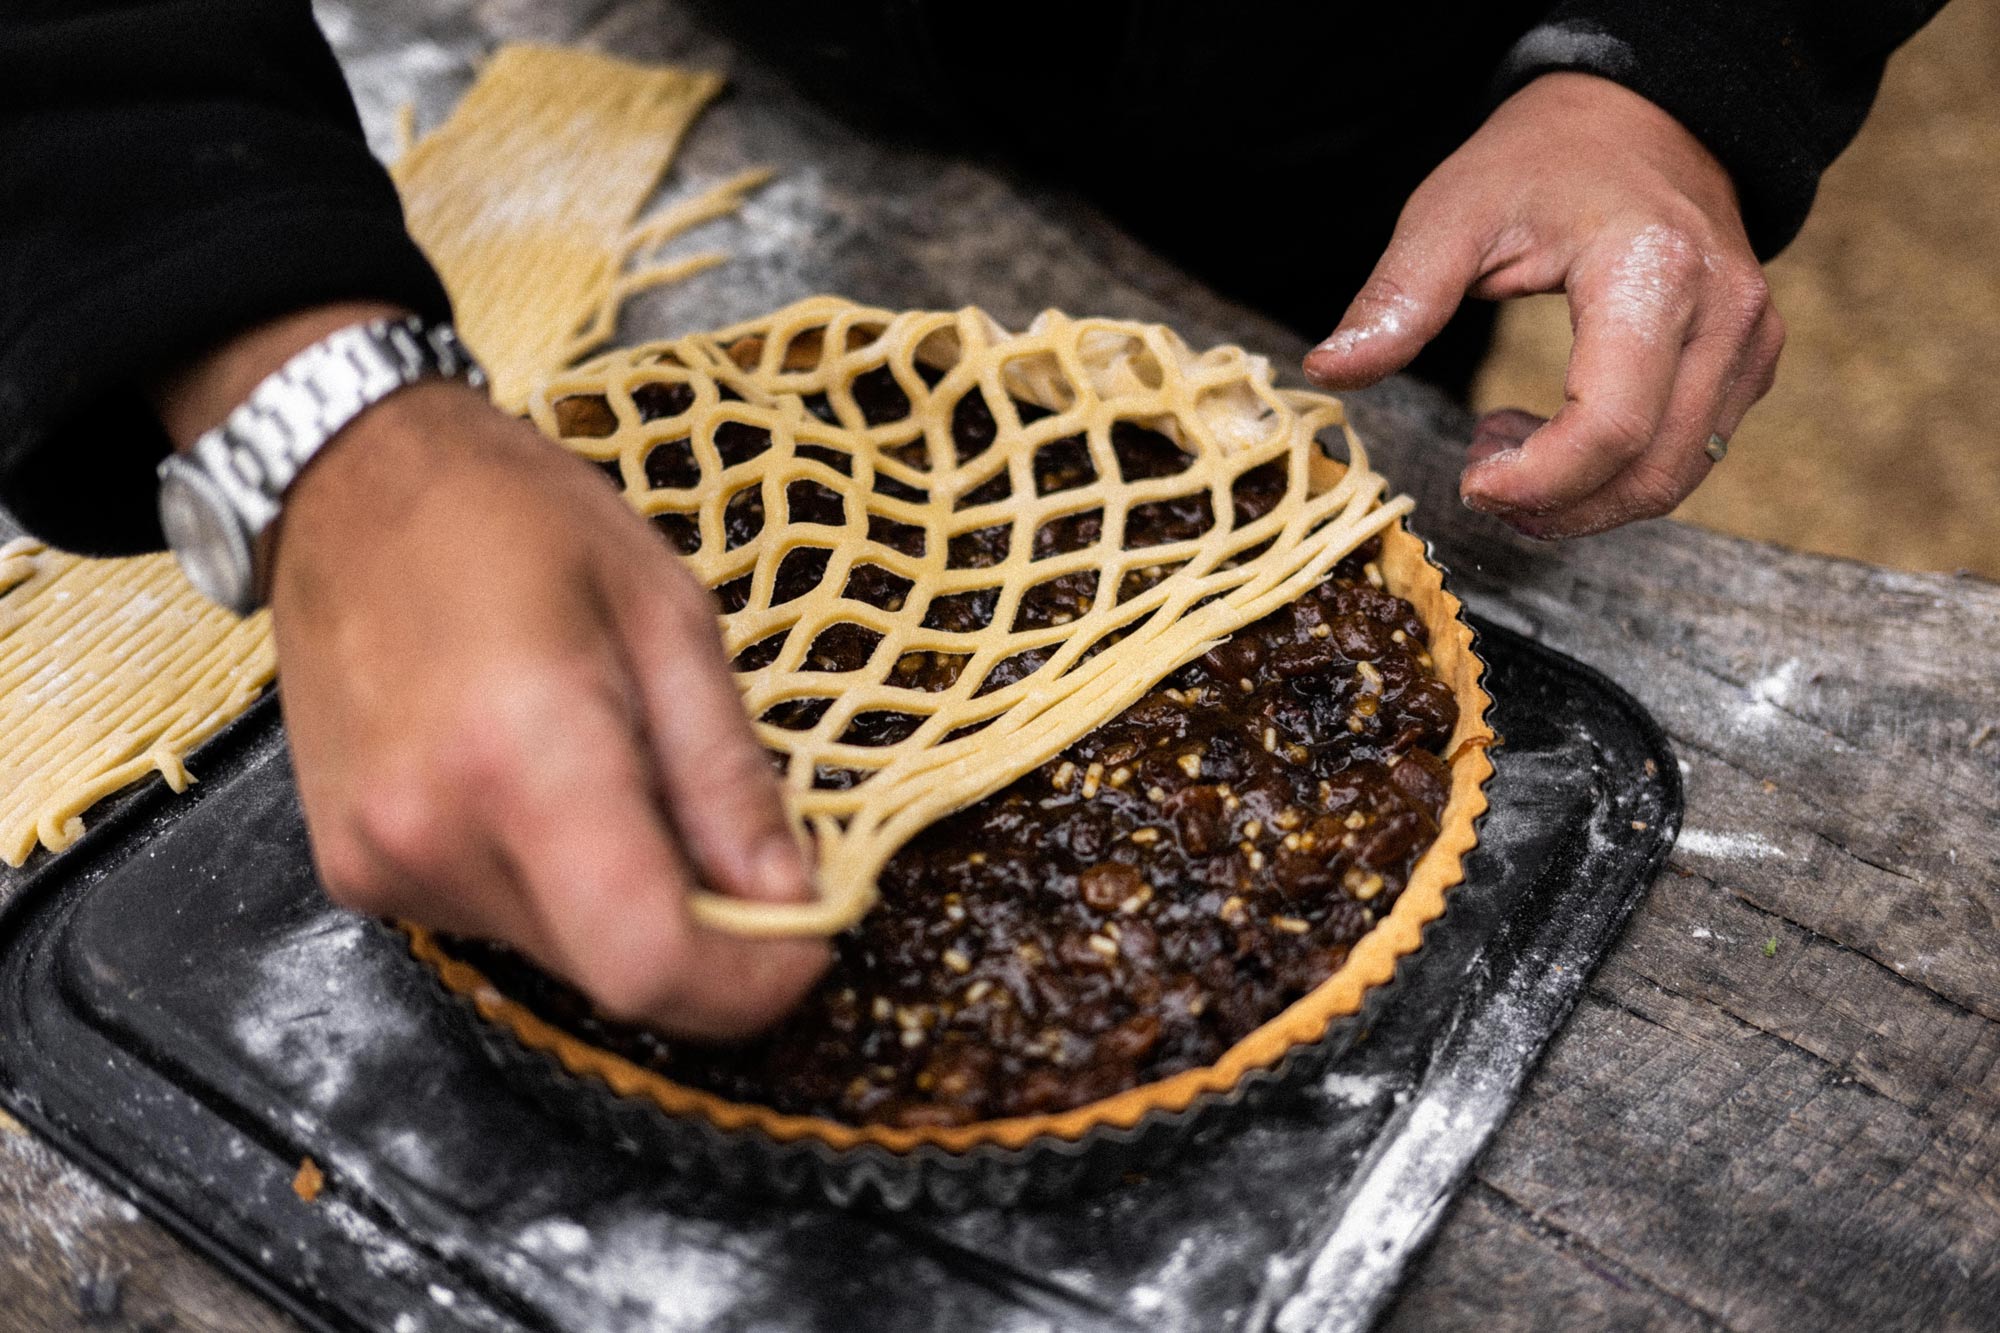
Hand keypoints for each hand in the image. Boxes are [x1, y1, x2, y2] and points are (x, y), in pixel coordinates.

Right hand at [157, 306, 828, 1037]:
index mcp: (525, 756)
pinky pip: (495, 918)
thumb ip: (729, 776)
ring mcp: (382, 861)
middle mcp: (436, 832)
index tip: (804, 944)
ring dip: (621, 899)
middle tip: (732, 838)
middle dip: (700, 934)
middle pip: (611, 970)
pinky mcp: (353, 871)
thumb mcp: (669, 615)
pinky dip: (552, 879)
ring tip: (613, 765)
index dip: (747, 984)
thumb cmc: (512, 517)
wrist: (346, 479)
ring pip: (560, 954)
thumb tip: (789, 899)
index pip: (649, 962)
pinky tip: (541, 779)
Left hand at [1303, 73, 1785, 538]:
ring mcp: (1749, 339)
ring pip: (1675, 476)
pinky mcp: (1751, 360)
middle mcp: (1723, 311)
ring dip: (1583, 497)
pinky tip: (1550, 432)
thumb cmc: (1542, 161)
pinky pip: (1690, 452)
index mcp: (1652, 270)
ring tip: (1503, 447)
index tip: (1470, 481)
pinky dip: (1616, 473)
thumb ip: (1397, 299)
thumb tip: (1328, 370)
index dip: (1537, 481)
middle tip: (1477, 477)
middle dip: (1555, 504)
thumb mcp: (1451, 212)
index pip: (1610, 425)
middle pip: (1650, 470)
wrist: (1638, 118)